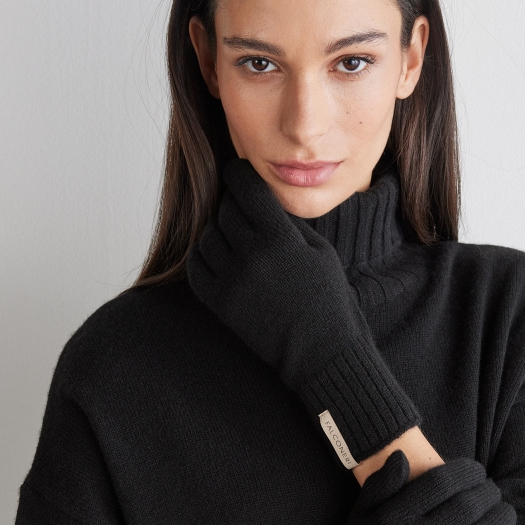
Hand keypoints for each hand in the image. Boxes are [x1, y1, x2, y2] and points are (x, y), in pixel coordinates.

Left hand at [187, 159, 419, 465]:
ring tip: (235, 235)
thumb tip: (258, 199)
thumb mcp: (320, 251)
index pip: (247, 190)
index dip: (239, 175)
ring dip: (219, 229)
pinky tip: (219, 254)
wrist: (321, 352)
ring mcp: (231, 281)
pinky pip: (197, 265)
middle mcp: (251, 257)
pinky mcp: (219, 303)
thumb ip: (288, 222)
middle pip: (226, 211)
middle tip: (242, 208)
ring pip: (208, 236)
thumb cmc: (328, 299)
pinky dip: (203, 254)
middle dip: (234, 205)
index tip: (237, 172)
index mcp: (280, 240)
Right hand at [330, 451, 522, 524]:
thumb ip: (380, 484)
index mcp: (392, 519)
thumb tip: (403, 455)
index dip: (465, 471)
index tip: (476, 470)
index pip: (440, 483)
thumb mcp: (360, 516)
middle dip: (488, 493)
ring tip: (505, 511)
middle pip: (465, 508)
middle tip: (493, 490)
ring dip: (502, 520)